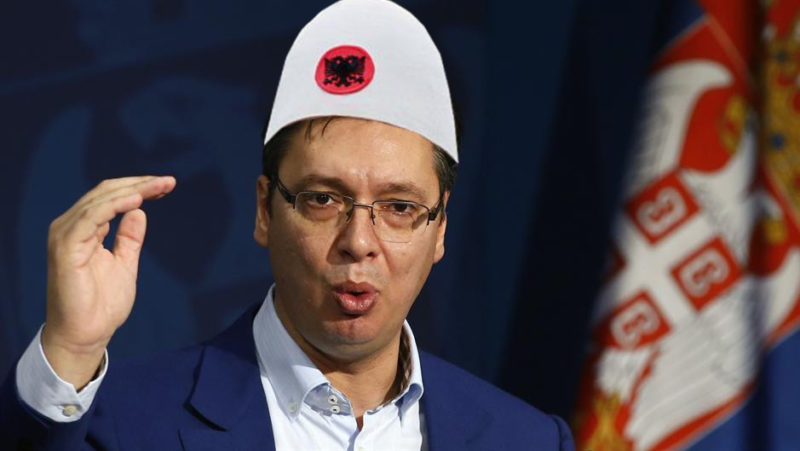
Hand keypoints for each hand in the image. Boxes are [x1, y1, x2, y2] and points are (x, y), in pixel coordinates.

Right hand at [41, 176, 175, 388]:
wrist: (86, 334)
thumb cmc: (101, 304)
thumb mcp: (124, 263)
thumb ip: (129, 238)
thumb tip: (139, 212)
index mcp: (83, 229)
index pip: (111, 197)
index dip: (139, 187)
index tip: (167, 185)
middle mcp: (71, 227)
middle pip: (106, 192)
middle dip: (140, 184)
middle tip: (168, 181)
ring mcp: (66, 236)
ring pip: (100, 200)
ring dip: (132, 190)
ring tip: (158, 186)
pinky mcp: (66, 247)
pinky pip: (91, 217)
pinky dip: (114, 205)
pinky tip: (137, 201)